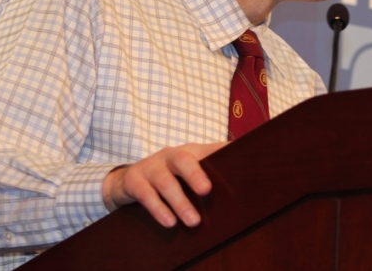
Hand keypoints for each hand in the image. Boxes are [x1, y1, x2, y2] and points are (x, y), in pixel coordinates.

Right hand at [101, 142, 226, 227]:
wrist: (127, 180)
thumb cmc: (167, 177)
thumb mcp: (186, 173)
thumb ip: (210, 174)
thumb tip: (244, 181)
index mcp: (187, 153)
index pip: (207, 150)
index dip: (221, 152)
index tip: (237, 158)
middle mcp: (169, 156)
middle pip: (183, 160)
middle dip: (195, 174)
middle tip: (207, 190)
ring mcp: (150, 167)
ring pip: (165, 182)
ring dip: (180, 202)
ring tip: (193, 221)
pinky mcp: (134, 181)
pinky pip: (146, 195)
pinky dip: (158, 209)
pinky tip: (169, 222)